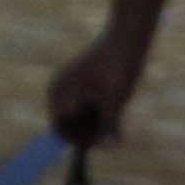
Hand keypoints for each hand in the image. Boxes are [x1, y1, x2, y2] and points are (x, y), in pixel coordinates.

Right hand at [46, 23, 153, 147]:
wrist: (127, 37)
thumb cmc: (119, 67)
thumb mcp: (116, 101)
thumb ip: (109, 125)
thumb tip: (108, 146)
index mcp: (59, 93)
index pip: (60, 129)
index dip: (80, 140)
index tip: (102, 142)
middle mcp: (57, 90)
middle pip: (69, 124)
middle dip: (90, 131)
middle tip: (115, 131)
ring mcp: (67, 85)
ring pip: (79, 115)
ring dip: (96, 120)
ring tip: (117, 110)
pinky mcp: (79, 81)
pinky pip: (84, 104)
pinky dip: (98, 109)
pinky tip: (114, 102)